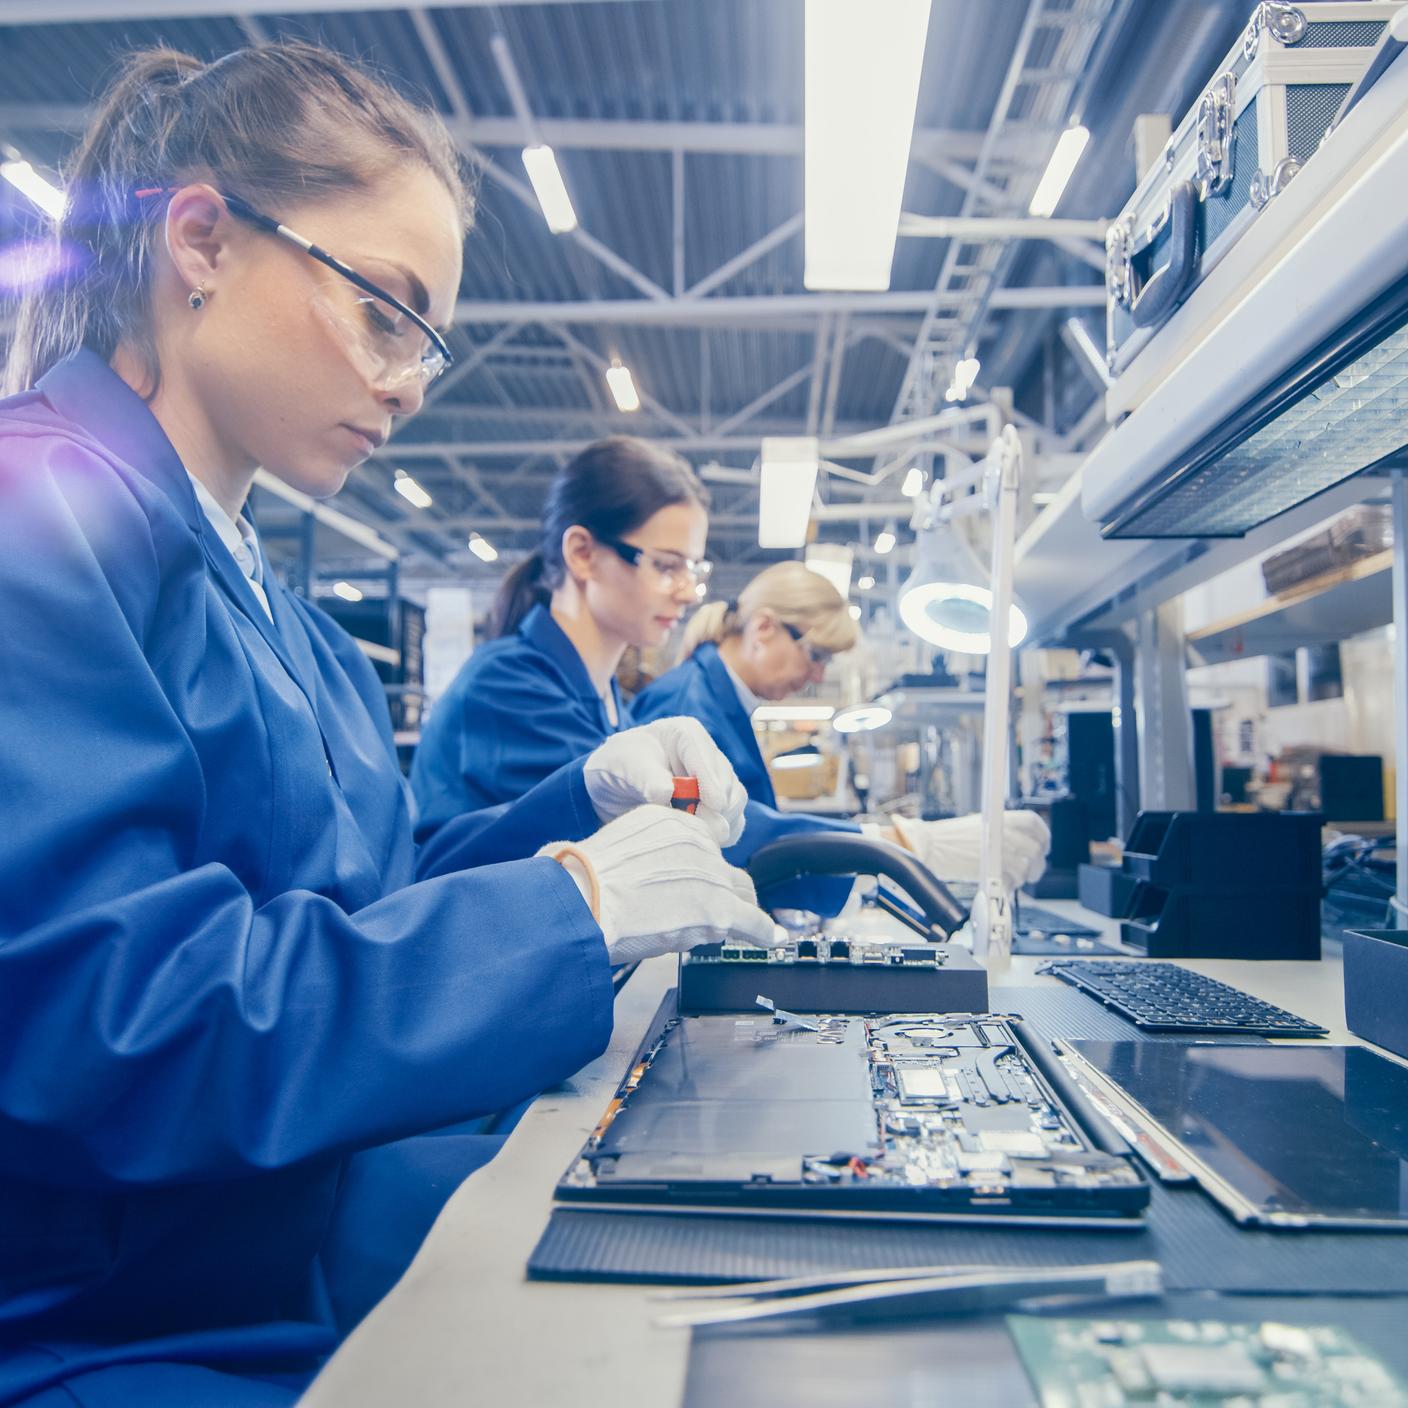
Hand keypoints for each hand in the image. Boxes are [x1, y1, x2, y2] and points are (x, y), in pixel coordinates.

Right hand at [541, 806, 782, 963]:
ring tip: (744, 928)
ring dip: (740, 912)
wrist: (583, 900)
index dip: (705, 866)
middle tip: (716, 910)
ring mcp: (711, 877)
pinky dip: (762, 932)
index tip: (704, 880)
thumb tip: (649, 871)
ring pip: (741, 894)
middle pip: (728, 869)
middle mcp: (699, 843)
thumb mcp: (618, 841)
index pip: (706, 843)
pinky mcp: (718, 911)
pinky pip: (752, 921)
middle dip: (725, 891)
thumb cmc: (585, 880)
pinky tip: (770, 938)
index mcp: (674, 822)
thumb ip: (647, 848)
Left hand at [584, 717, 747, 846]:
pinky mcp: (719, 805)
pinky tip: (704, 838)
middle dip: (715, 806)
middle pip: (725, 780)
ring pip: (735, 801)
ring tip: (695, 833)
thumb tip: (667, 793)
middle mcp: (706, 755)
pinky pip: (735, 820)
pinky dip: (725, 832)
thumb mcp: (624, 765)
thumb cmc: (618, 766)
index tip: (715, 803)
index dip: (710, 778)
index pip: (703, 752)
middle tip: (698, 828)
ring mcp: (716, 780)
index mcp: (685, 734)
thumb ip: (645, 777)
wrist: (615, 788)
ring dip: (720, 820)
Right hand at [891, 810, 1050, 891]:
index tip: (1043, 847)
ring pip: (1026, 869)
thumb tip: (1022, 845)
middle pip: (1035, 850)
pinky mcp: (996, 871)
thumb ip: (1004, 832)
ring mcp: (1003, 853)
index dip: (1043, 836)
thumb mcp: (982, 824)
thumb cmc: (951, 837)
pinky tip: (1000, 884)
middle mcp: (1007, 834)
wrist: (932, 846)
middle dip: (1037, 864)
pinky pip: (1012, 883)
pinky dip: (1008, 886)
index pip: (1034, 824)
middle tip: (1032, 872)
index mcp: (1004, 818)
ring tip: (1010, 878)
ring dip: (1021, 877)